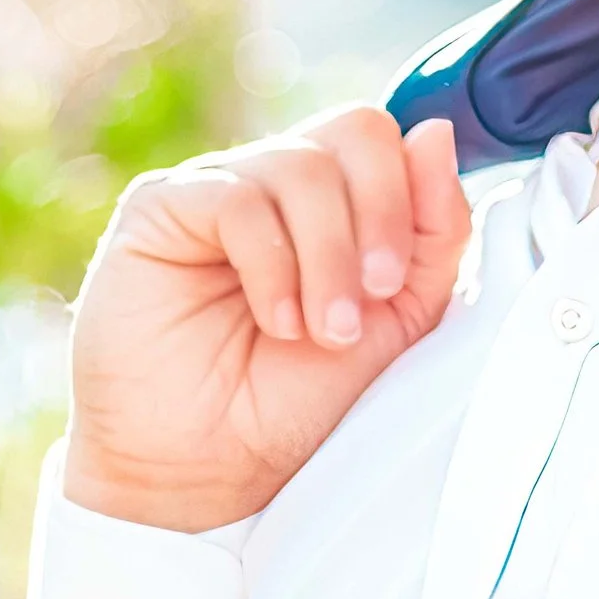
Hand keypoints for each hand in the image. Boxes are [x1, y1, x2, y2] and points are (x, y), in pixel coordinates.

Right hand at [63, 105, 472, 531]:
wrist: (208, 469)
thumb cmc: (292, 403)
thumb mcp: (397, 322)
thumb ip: (432, 235)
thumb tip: (437, 134)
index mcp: (340, 202)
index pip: (392, 142)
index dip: (416, 194)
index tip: (404, 277)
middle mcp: (281, 184)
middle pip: (358, 129)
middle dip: (384, 213)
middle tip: (377, 294)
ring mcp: (220, 187)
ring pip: (303, 166)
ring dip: (329, 257)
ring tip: (322, 330)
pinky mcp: (162, 207)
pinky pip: (238, 199)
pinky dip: (273, 266)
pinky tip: (276, 321)